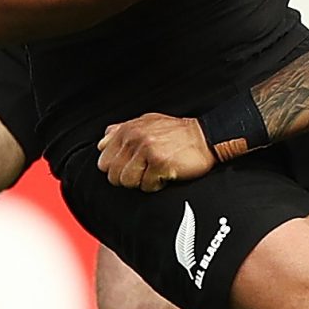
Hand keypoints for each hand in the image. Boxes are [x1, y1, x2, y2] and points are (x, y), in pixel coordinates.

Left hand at [98, 114, 215, 189]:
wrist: (206, 137)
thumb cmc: (177, 134)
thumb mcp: (146, 123)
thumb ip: (121, 131)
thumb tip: (102, 142)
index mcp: (127, 130)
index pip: (104, 161)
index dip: (117, 169)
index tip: (132, 167)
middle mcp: (134, 137)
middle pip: (113, 175)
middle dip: (128, 177)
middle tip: (145, 171)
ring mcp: (146, 149)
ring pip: (127, 182)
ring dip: (142, 182)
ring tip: (155, 172)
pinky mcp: (160, 162)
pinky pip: (147, 186)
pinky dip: (157, 185)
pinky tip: (166, 174)